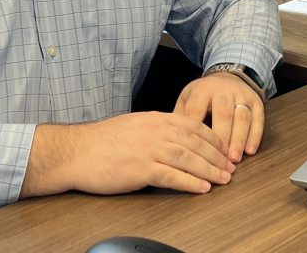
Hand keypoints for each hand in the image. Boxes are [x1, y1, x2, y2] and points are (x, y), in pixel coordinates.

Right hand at [20, 112, 234, 197]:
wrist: (75, 151)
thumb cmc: (101, 142)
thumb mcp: (133, 126)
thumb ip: (154, 129)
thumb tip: (173, 137)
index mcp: (154, 119)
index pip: (193, 125)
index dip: (212, 138)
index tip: (224, 149)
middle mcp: (155, 130)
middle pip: (195, 142)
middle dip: (216, 156)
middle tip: (230, 167)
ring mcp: (148, 149)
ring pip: (188, 158)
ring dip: (209, 170)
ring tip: (223, 179)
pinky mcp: (140, 168)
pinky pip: (172, 176)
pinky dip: (190, 182)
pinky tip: (202, 188)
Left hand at [173, 73, 264, 162]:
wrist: (227, 76)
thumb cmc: (203, 95)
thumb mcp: (187, 98)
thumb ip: (180, 117)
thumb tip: (172, 143)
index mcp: (202, 90)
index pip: (198, 112)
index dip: (196, 134)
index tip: (194, 153)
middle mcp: (223, 90)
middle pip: (223, 115)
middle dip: (222, 139)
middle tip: (219, 161)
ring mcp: (242, 95)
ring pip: (242, 118)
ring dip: (239, 140)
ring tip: (234, 159)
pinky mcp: (256, 101)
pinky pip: (258, 119)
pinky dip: (255, 136)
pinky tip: (250, 151)